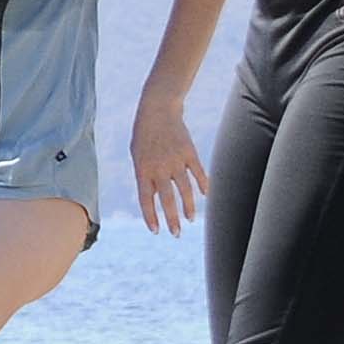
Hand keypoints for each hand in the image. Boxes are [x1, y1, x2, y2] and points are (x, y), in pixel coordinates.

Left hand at [128, 106, 204, 235]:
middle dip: (172, 219)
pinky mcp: (189, 152)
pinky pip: (198, 173)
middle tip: (176, 234)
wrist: (157, 109)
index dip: (151, 216)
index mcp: (143, 169)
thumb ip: (146, 176)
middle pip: (168, 199)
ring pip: (185, 189)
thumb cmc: (144, 135)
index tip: (156, 231)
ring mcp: (176, 160)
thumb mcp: (138, 156)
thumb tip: (156, 197)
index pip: (146, 199)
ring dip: (188, 206)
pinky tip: (206, 195)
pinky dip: (203, 184)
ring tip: (190, 219)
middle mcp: (159, 167)